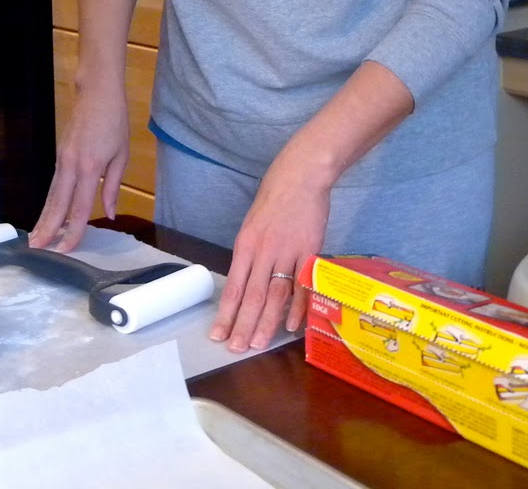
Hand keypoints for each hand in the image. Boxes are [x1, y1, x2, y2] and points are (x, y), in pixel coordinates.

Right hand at [28, 73, 128, 252]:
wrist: (97, 94)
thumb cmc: (115, 122)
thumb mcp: (121, 155)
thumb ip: (112, 186)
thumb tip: (110, 214)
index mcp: (90, 168)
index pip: (80, 207)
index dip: (73, 230)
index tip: (66, 249)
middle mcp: (71, 166)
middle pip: (57, 204)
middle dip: (48, 228)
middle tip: (37, 249)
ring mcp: (61, 160)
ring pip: (51, 195)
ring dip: (44, 218)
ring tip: (36, 237)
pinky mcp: (59, 156)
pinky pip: (53, 185)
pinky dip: (49, 202)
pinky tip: (47, 214)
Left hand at [209, 155, 331, 352]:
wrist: (300, 177)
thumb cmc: (274, 200)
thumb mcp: (252, 226)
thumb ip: (250, 255)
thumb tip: (246, 284)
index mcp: (245, 245)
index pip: (233, 287)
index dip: (225, 313)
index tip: (217, 335)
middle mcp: (263, 252)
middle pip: (251, 296)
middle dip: (242, 325)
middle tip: (235, 349)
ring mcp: (287, 252)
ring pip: (274, 294)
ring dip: (266, 322)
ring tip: (256, 344)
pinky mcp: (310, 251)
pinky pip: (303, 285)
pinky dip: (297, 307)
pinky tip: (291, 327)